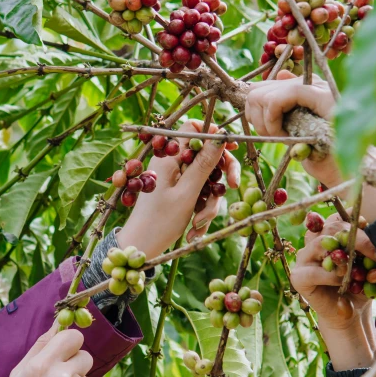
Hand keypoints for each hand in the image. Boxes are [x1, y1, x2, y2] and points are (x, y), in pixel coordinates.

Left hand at [117, 120, 240, 258]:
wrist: (142, 247)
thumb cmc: (160, 221)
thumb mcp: (187, 192)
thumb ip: (204, 164)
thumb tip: (220, 136)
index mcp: (169, 157)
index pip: (193, 129)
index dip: (214, 135)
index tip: (231, 148)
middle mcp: (172, 164)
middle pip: (206, 155)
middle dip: (221, 173)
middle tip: (233, 186)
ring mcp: (176, 179)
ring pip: (206, 180)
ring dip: (209, 203)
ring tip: (198, 223)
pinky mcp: (179, 194)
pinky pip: (200, 195)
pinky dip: (201, 212)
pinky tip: (193, 231)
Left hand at [245, 70, 341, 188]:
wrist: (348, 173)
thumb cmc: (325, 158)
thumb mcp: (300, 132)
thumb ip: (288, 108)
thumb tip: (280, 75)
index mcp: (310, 88)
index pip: (269, 84)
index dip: (256, 107)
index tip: (265, 131)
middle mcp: (314, 83)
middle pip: (261, 87)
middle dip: (257, 116)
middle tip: (273, 136)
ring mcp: (317, 88)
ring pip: (265, 93)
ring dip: (264, 122)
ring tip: (282, 138)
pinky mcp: (319, 98)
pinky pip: (275, 100)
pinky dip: (271, 122)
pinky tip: (285, 137)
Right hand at [291, 213, 375, 369]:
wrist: (349, 313)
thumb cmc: (360, 286)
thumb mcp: (370, 267)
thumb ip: (372, 256)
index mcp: (330, 233)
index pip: (338, 217)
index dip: (356, 223)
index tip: (373, 235)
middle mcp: (314, 241)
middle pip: (330, 227)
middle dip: (355, 238)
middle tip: (373, 254)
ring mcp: (303, 258)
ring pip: (319, 243)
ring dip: (341, 257)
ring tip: (354, 271)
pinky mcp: (298, 277)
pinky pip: (313, 271)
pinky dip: (331, 277)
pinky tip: (342, 284)